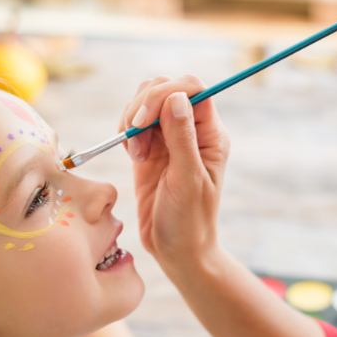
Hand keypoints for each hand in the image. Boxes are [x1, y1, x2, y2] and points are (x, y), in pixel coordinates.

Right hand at [119, 75, 229, 268]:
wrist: (175, 249)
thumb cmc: (189, 221)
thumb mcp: (188, 181)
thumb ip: (182, 139)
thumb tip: (176, 97)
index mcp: (211, 134)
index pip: (192, 89)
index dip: (166, 93)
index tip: (144, 120)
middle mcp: (192, 130)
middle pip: (165, 88)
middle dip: (143, 106)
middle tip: (135, 141)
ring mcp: (169, 137)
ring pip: (146, 100)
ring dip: (132, 119)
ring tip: (136, 154)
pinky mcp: (149, 147)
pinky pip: (133, 121)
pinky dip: (126, 131)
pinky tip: (133, 156)